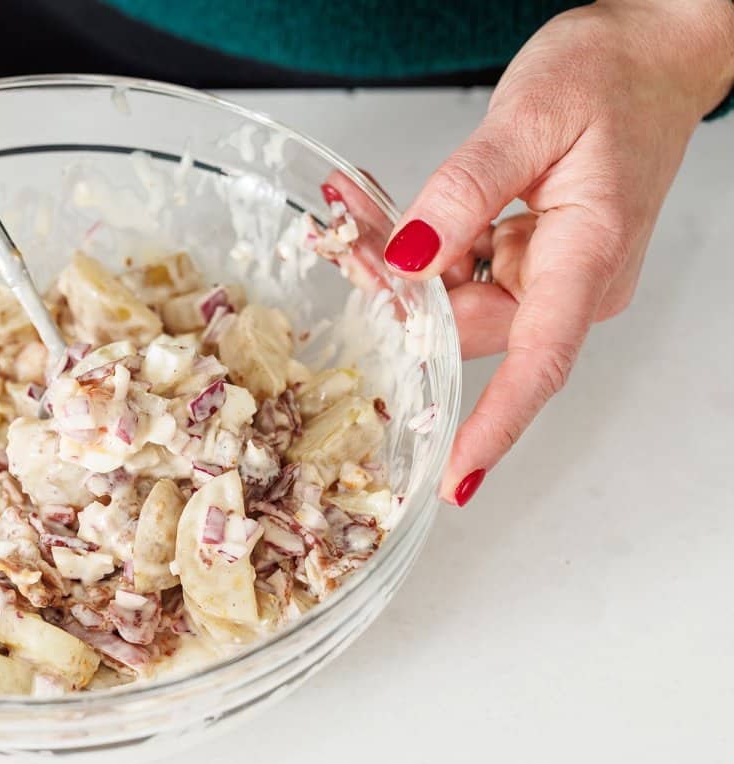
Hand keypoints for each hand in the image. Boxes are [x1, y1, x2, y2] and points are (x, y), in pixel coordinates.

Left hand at [382, 0, 733, 504]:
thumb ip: (464, 189)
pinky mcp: (529, 260)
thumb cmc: (610, 76)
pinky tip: (388, 212)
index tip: (455, 478)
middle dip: (399, 295)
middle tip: (345, 238)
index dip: (494, 426)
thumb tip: (410, 256)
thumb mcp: (529, 117)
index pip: (540, 365)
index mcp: (586, 258)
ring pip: (453, 301)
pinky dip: (422, 248)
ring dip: (401, 267)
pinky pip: (460, 273)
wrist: (649, 53)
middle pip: (466, 327)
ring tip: (358, 207)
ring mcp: (550, 275)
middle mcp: (571, 283)